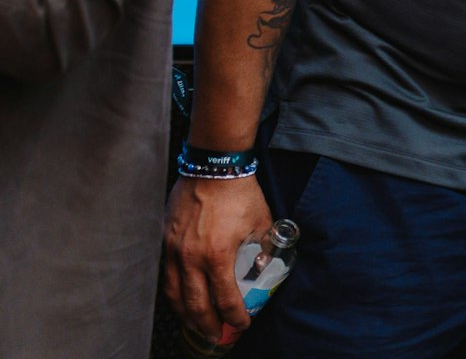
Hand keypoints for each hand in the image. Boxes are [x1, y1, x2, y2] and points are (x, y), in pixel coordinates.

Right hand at [163, 175, 272, 342]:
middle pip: (195, 305)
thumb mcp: (262, 223)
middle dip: (206, 325)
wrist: (214, 167)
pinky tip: (180, 299)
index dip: (234, 317)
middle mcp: (190, 258)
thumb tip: (263, 266)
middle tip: (215, 337)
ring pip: (174, 294)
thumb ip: (264, 248)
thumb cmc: (240, 193)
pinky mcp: (163, 240)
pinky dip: (172, 292)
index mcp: (217, 256)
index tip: (241, 325)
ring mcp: (173, 250)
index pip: (225, 299)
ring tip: (195, 325)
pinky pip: (165, 275)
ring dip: (185, 314)